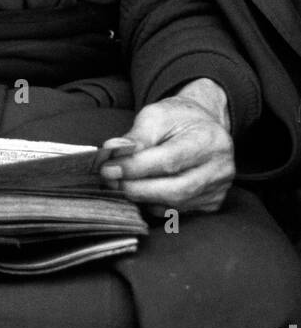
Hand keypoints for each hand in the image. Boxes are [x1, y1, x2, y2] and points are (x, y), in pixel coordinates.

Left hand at [99, 78, 234, 214]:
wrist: (203, 126)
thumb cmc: (178, 119)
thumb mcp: (156, 115)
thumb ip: (136, 136)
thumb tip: (113, 152)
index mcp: (209, 141)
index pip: (169, 161)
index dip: (135, 168)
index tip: (108, 168)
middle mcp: (220, 169)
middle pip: (174, 190)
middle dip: (137, 188)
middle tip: (110, 181)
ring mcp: (218, 190)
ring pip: (174, 205)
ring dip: (142, 198)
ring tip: (120, 185)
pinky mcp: (210, 204)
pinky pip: (177, 212)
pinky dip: (154, 205)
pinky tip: (140, 192)